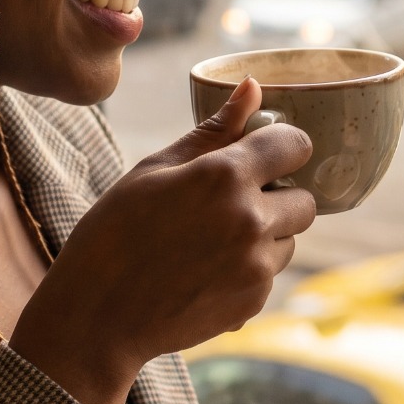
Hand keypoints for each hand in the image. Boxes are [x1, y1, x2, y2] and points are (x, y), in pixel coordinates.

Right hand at [9, 77, 314, 403]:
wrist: (98, 316)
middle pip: (305, 200)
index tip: (261, 153)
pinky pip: (270, 273)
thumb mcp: (155, 170)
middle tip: (229, 203)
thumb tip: (252, 87)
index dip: (281, 145)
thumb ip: (213, 131)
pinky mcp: (254, 301)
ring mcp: (256, 266)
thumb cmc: (114, 232)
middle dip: (278, 196)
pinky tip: (204, 271)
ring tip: (211, 241)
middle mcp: (251, 220)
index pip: (295, 144)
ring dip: (266, 235)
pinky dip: (249, 269)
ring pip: (290, 239)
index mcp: (225, 177)